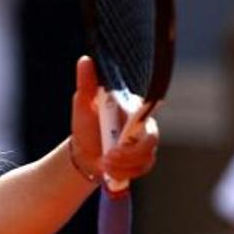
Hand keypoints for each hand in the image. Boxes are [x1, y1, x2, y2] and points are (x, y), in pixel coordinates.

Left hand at [70, 56, 158, 182]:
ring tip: (103, 165)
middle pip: (150, 141)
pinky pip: (142, 169)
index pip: (148, 113)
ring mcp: (146, 144)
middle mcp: (144, 125)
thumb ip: (86, 83)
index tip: (124, 138)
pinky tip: (110, 172)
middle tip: (107, 159)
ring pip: (146, 158)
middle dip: (128, 154)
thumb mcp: (83, 105)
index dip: (140, 126)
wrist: (84, 153)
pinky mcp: (144, 160)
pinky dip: (125, 174)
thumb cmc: (85, 126)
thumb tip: (85, 60)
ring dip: (123, 166)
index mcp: (133, 109)